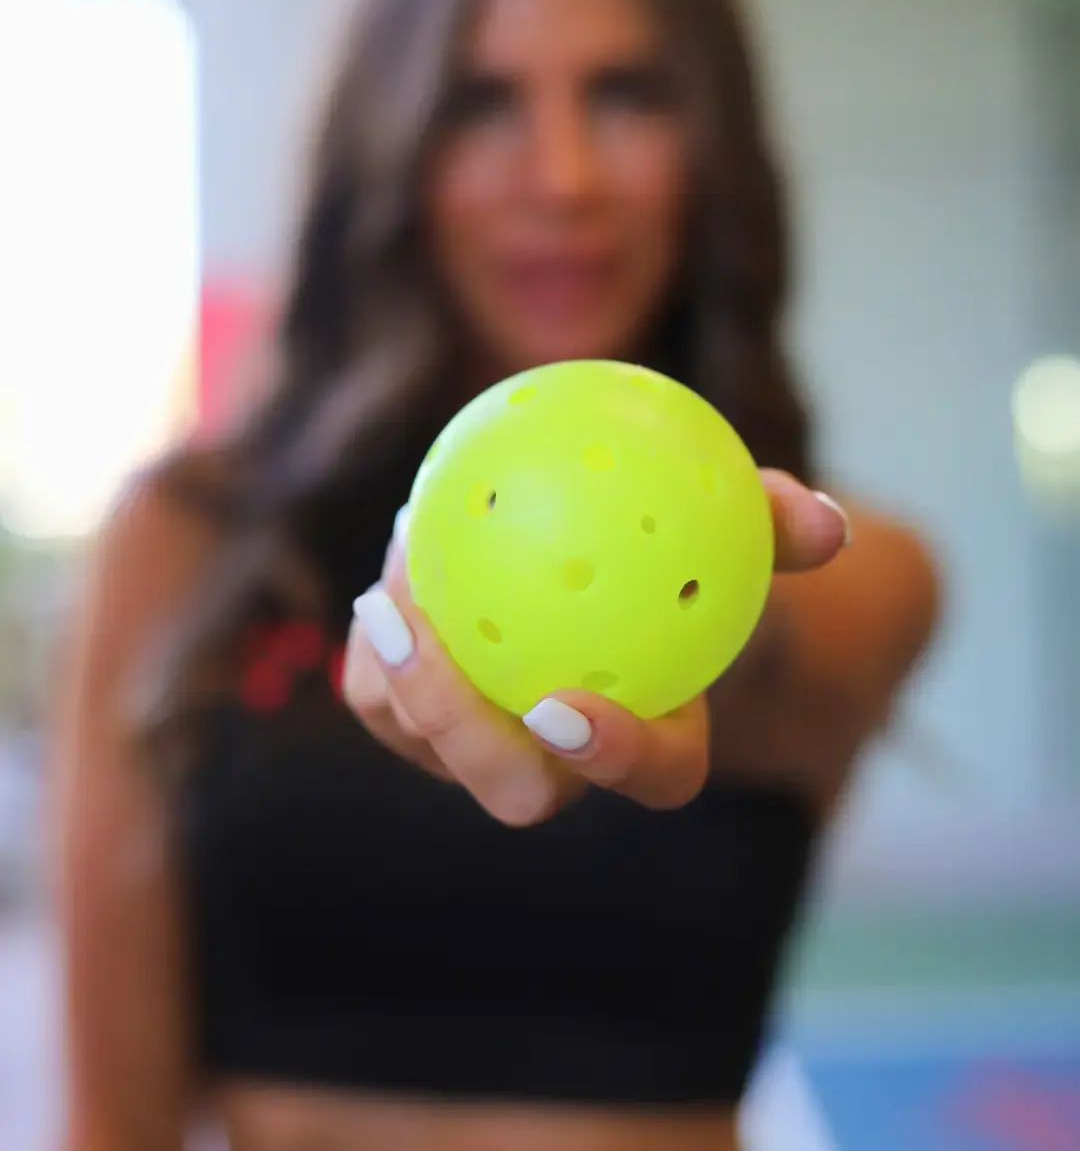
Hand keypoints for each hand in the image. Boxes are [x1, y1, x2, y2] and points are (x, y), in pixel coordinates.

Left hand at [343, 471, 848, 825]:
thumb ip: (774, 526)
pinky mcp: (422, 720)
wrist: (610, 581)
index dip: (615, 759)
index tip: (566, 703)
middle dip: (461, 730)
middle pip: (516, 791)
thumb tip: (828, 526)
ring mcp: (488, 752)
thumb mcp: (734, 532)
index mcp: (657, 741)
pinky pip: (383, 694)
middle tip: (429, 631)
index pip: (655, 779)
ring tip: (404, 564)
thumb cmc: (682, 561)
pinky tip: (400, 547)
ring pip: (426, 744)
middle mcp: (568, 765)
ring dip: (405, 666)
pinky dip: (379, 636)